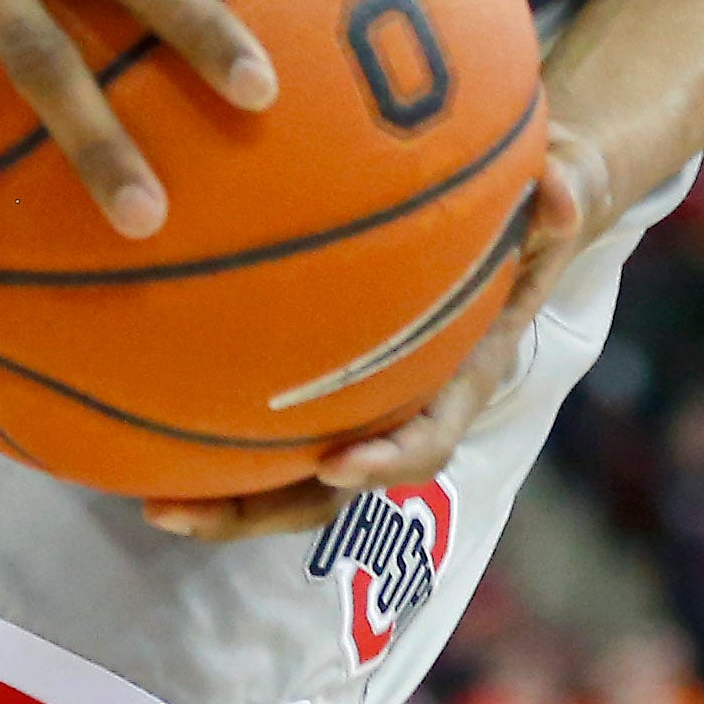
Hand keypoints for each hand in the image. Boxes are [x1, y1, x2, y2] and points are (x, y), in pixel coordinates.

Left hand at [140, 120, 614, 543]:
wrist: (524, 211)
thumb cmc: (536, 199)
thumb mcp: (562, 188)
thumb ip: (563, 195)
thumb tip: (565, 192)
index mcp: (464, 376)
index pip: (429, 436)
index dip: (387, 460)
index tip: (337, 466)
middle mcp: (407, 405)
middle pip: (333, 489)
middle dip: (261, 511)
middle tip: (183, 515)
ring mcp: (361, 403)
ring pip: (289, 474)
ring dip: (223, 498)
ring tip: (146, 502)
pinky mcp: (323, 384)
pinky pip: (267, 422)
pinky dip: (210, 433)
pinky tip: (139, 420)